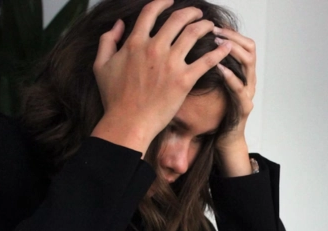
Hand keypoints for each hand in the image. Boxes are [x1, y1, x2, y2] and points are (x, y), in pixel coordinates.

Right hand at [91, 0, 232, 154]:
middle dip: (191, 12)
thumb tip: (118, 25)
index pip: (151, 12)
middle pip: (177, 19)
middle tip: (198, 14)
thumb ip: (107, 41)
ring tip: (211, 26)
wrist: (128, 122)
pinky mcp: (184, 80)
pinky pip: (207, 61)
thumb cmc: (114, 98)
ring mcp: (171, 64)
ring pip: (194, 34)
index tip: (171, 1)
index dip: (163, 2)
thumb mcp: (101, 65)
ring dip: (205, 26)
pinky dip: (219, 51)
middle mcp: (154, 48)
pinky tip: (226, 46)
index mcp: (135, 42)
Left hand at [213, 27, 256, 176]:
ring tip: (217, 44)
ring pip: (249, 64)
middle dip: (232, 37)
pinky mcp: (244, 107)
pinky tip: (219, 68)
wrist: (223, 140)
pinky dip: (230, 76)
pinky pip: (240, 89)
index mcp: (242, 73)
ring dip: (232, 51)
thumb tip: (190, 48)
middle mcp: (249, 80)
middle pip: (249, 48)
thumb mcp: (211, 85)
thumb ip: (207, 68)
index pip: (243, 43)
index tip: (214, 24)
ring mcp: (248, 93)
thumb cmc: (215, 113)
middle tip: (214, 30)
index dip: (231, 32)